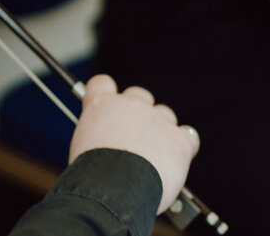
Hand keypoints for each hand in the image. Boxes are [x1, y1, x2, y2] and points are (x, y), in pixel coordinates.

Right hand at [69, 75, 199, 213]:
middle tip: (133, 137)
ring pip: (164, 114)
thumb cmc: (94, 175)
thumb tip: (105, 145)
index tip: (109, 107)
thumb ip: (96, 136)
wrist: (115, 187)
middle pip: (139, 95)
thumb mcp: (81, 147)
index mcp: (100, 105)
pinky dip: (183, 146)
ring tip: (153, 155)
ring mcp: (156, 120)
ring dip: (161, 129)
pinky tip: (174, 160)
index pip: (102, 84)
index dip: (106, 94)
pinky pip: (188, 136)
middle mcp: (130, 105)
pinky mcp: (178, 139)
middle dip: (138, 112)